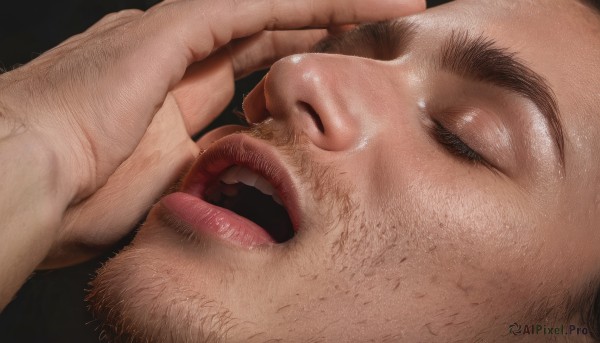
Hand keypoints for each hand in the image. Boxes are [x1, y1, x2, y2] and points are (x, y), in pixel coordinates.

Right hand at [0, 0, 424, 269]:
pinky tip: (353, 0)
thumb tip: (231, 169)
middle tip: (384, 22)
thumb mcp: (164, 184)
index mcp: (173, 97)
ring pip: (267, 11)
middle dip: (326, 27)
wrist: (24, 187)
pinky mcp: (166, 33)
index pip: (252, 68)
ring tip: (393, 2)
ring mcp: (169, 39)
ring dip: (333, 6)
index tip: (346, 73)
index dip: (300, 63)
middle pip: (268, 32)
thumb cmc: (78, 199)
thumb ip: (201, 166)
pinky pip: (249, 9)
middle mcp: (175, 57)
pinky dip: (303, 4)